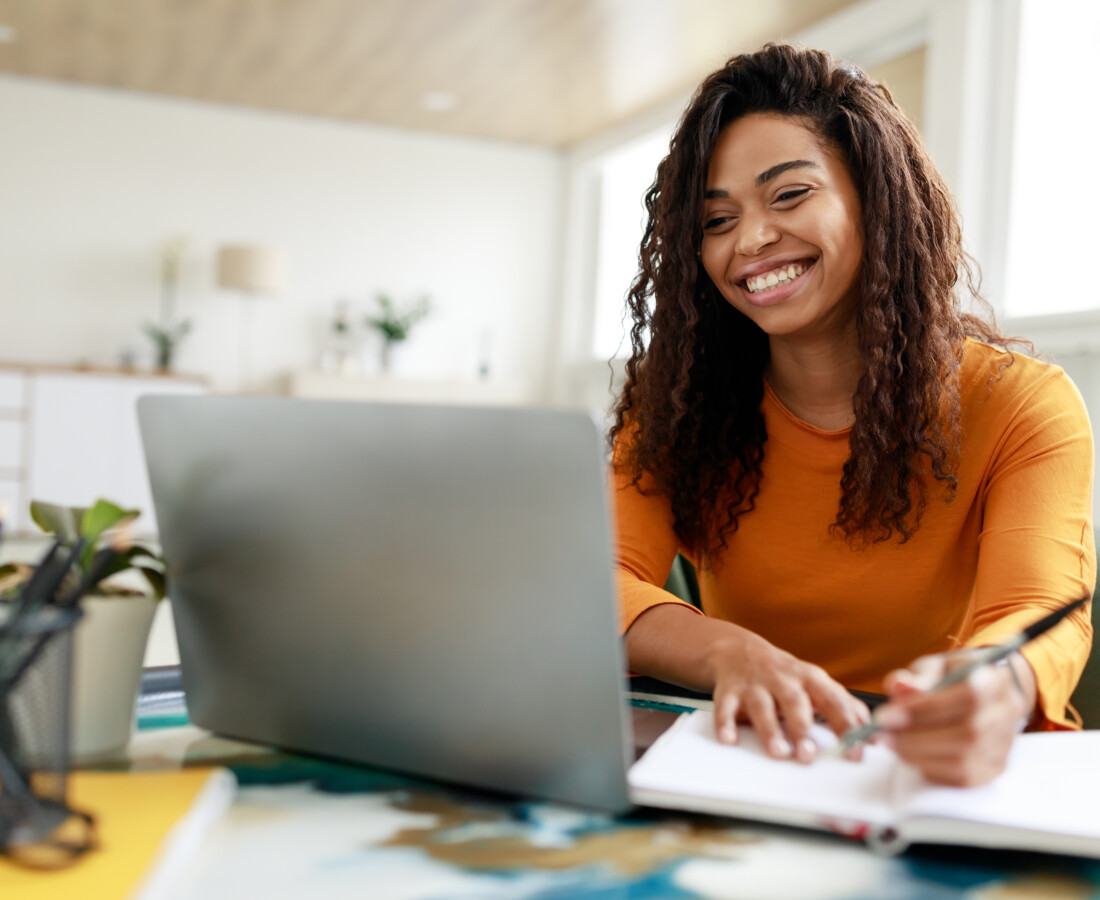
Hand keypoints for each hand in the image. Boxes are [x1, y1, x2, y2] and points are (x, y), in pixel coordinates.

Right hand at [708, 627, 870, 762]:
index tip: (856, 751)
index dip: (846, 726)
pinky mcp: (729, 690)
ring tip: (778, 752)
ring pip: (762, 706)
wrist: (739, 650)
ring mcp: (755, 684)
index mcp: (810, 679)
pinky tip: (729, 739)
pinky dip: (725, 723)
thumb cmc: (785, 675)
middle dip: (802, 728)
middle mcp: (783, 680)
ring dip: (770, 730)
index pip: (833, 701)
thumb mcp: (816, 683)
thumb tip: (872, 733)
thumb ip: (844, 706)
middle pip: (795, 702)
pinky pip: (725, 707)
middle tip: (809, 755)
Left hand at [877, 650, 1035, 785]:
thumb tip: (899, 687)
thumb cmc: (955, 677)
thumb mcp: (936, 666)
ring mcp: (1004, 745)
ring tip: (891, 742)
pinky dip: (931, 768)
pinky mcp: (995, 767)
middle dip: (916, 736)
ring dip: (919, 754)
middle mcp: (1006, 714)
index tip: (886, 715)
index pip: (967, 697)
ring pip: (964, 760)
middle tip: (883, 733)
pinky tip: (911, 754)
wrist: (985, 694)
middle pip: (967, 734)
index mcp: (995, 680)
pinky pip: (963, 778)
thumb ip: (918, 676)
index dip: (925, 709)